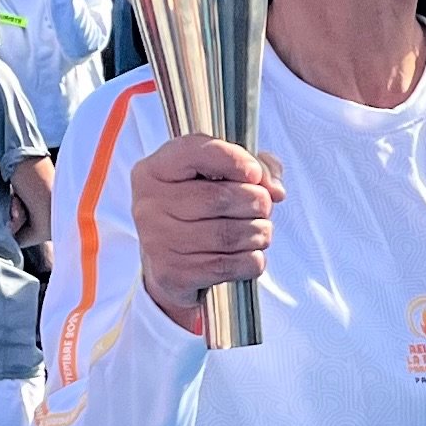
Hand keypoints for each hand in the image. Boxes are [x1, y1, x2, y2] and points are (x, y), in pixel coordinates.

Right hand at [134, 132, 283, 326]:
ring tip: (261, 231)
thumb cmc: (197, 212)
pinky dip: (253, 260)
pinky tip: (250, 254)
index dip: (235, 159)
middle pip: (221, 197)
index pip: (196, 152)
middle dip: (257, 202)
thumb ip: (254, 167)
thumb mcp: (217, 177)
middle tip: (263, 207)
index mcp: (155, 170)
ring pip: (229, 234)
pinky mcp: (173, 274)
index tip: (255, 174)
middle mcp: (150, 204)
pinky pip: (230, 266)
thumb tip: (275, 189)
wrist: (168, 266)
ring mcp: (158, 241)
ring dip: (260, 233)